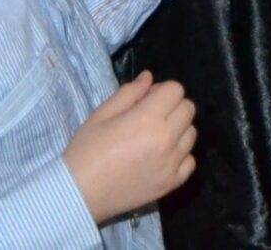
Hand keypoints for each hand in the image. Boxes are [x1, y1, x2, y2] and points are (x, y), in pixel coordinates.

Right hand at [62, 72, 195, 222]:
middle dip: (172, 107)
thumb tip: (149, 77)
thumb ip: (129, 92)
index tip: (146, 101)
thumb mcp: (102, 114)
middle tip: (150, 118)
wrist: (79, 194)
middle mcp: (166, 138)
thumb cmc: (86, 151)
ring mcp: (172, 162)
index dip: (161, 91)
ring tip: (153, 140)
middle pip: (188, 109)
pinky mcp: (172, 182)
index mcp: (148, 118)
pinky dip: (180, 157)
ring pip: (191, 134)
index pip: (176, 90)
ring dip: (177, 131)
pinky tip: (161, 158)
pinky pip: (190, 161)